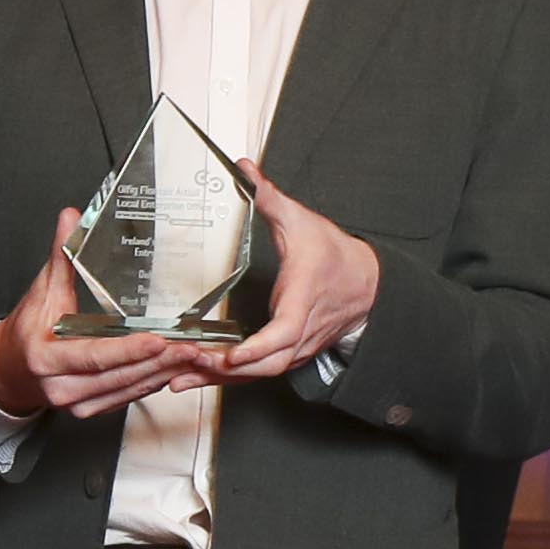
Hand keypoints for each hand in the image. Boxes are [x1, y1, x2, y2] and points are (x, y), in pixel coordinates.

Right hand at [0, 209, 194, 421]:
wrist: (8, 370)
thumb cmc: (25, 332)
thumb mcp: (40, 293)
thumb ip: (61, 257)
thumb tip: (71, 218)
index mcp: (46, 359)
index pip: (94, 356)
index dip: (128, 350)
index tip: (158, 340)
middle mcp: (61, 388)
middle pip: (119, 376)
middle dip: (159, 362)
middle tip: (191, 347)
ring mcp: (76, 403)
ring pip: (128, 389)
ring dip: (162, 373)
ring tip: (190, 356)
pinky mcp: (89, 409)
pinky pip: (126, 397)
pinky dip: (151, 382)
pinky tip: (172, 369)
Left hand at [209, 173, 382, 385]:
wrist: (369, 284)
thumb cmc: (336, 255)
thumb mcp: (302, 221)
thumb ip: (269, 197)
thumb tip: (245, 169)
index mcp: (304, 298)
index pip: (284, 332)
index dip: (258, 347)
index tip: (232, 354)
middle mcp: (302, 330)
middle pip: (266, 364)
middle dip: (226, 370)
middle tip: (188, 366)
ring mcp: (298, 347)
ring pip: (260, 374)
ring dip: (221, 379)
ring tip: (180, 379)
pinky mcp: (291, 354)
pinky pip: (260, 373)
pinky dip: (230, 378)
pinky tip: (199, 377)